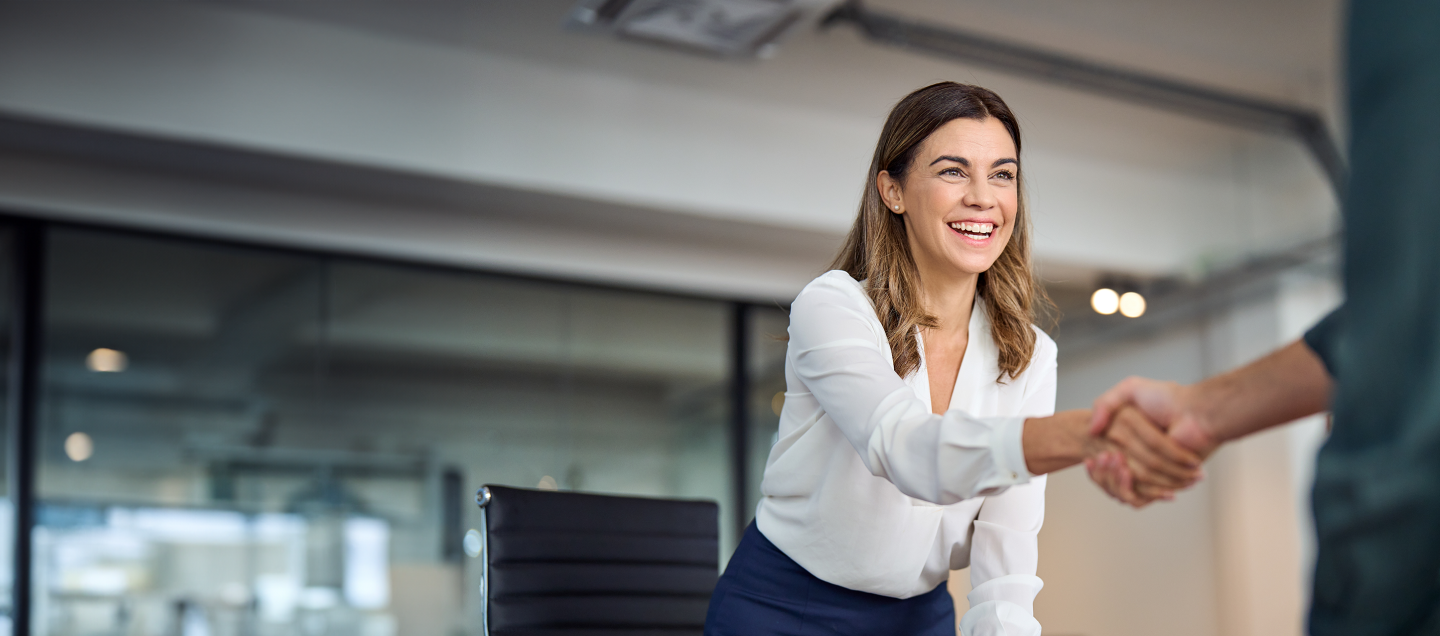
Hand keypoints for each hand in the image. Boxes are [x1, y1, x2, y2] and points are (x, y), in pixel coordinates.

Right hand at [1087, 378, 1217, 506]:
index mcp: (1128, 442)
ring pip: (1121, 489)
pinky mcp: (1163, 483)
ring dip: (1113, 479)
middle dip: (1103, 472)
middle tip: (1104, 457)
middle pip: (1110, 478)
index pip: (1103, 463)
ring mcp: (1150, 472)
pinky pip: (1139, 497)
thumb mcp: (1130, 389)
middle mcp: (1138, 458)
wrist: (1196, 413)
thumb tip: (1091, 430)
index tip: (1091, 458)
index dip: (1095, 466)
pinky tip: (1125, 471)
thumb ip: (1104, 404)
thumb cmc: (1168, 399)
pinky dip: (1128, 489)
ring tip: (1116, 461)